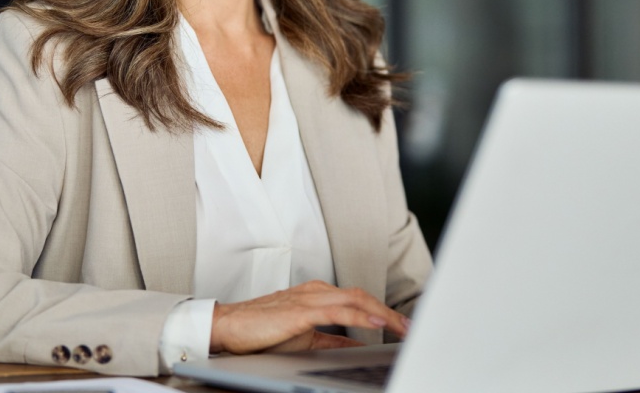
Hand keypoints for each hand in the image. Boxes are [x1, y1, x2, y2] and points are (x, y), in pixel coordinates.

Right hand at [209, 280, 410, 354]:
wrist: (228, 327)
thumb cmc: (261, 331)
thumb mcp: (306, 338)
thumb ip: (333, 342)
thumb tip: (358, 348)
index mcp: (317, 295)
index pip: (359, 300)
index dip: (384, 312)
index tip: (403, 327)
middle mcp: (317, 291)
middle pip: (363, 296)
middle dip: (390, 312)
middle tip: (411, 328)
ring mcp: (309, 298)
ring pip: (356, 299)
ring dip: (383, 314)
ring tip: (402, 327)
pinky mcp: (301, 310)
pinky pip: (338, 310)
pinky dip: (361, 316)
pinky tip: (376, 324)